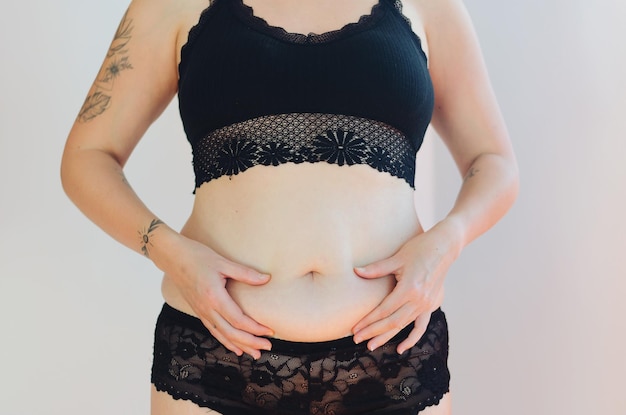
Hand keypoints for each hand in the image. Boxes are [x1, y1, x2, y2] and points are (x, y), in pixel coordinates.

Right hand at [153, 233, 273, 358]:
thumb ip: (245, 273)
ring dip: (239, 346)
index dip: (255, 328)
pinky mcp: (198, 311)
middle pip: (231, 333)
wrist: (172, 257)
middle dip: (251, 343)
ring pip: (222, 335)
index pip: (238, 320)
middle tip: (267, 348)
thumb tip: (266, 279)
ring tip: (254, 354)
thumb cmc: (197, 256)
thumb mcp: (223, 262)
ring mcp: (201, 312)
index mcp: (215, 297)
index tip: (270, 331)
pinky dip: (225, 341)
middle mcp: (207, 309)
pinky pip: (213, 331)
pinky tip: (234, 347)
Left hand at [352, 220, 460, 353]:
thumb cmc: (420, 248)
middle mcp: (419, 300)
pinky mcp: (432, 304)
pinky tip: (401, 348)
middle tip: (357, 339)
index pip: (384, 310)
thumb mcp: (397, 257)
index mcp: (409, 288)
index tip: (355, 328)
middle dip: (373, 332)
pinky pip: (421, 326)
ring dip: (387, 336)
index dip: (368, 321)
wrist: (444, 247)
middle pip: (392, 322)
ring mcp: (427, 304)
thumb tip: (356, 272)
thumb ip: (377, 268)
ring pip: (403, 326)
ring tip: (371, 345)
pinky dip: (411, 338)